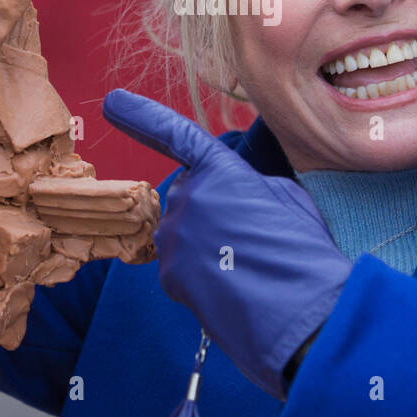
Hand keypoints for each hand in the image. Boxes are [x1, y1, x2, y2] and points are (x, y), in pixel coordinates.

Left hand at [102, 89, 352, 399]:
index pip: (175, 134)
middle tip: (250, 238)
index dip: (142, 116)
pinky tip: (229, 287)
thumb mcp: (286, 198)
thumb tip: (231, 199)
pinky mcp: (169, 274)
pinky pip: (179, 264)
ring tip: (243, 266)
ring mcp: (174, 237)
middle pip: (191, 194)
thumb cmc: (303, 252)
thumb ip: (247, 185)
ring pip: (183, 230)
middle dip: (212, 210)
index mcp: (220, 171)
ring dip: (205, 243)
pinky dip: (199, 274)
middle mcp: (188, 198)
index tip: (112, 102)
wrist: (299, 314)